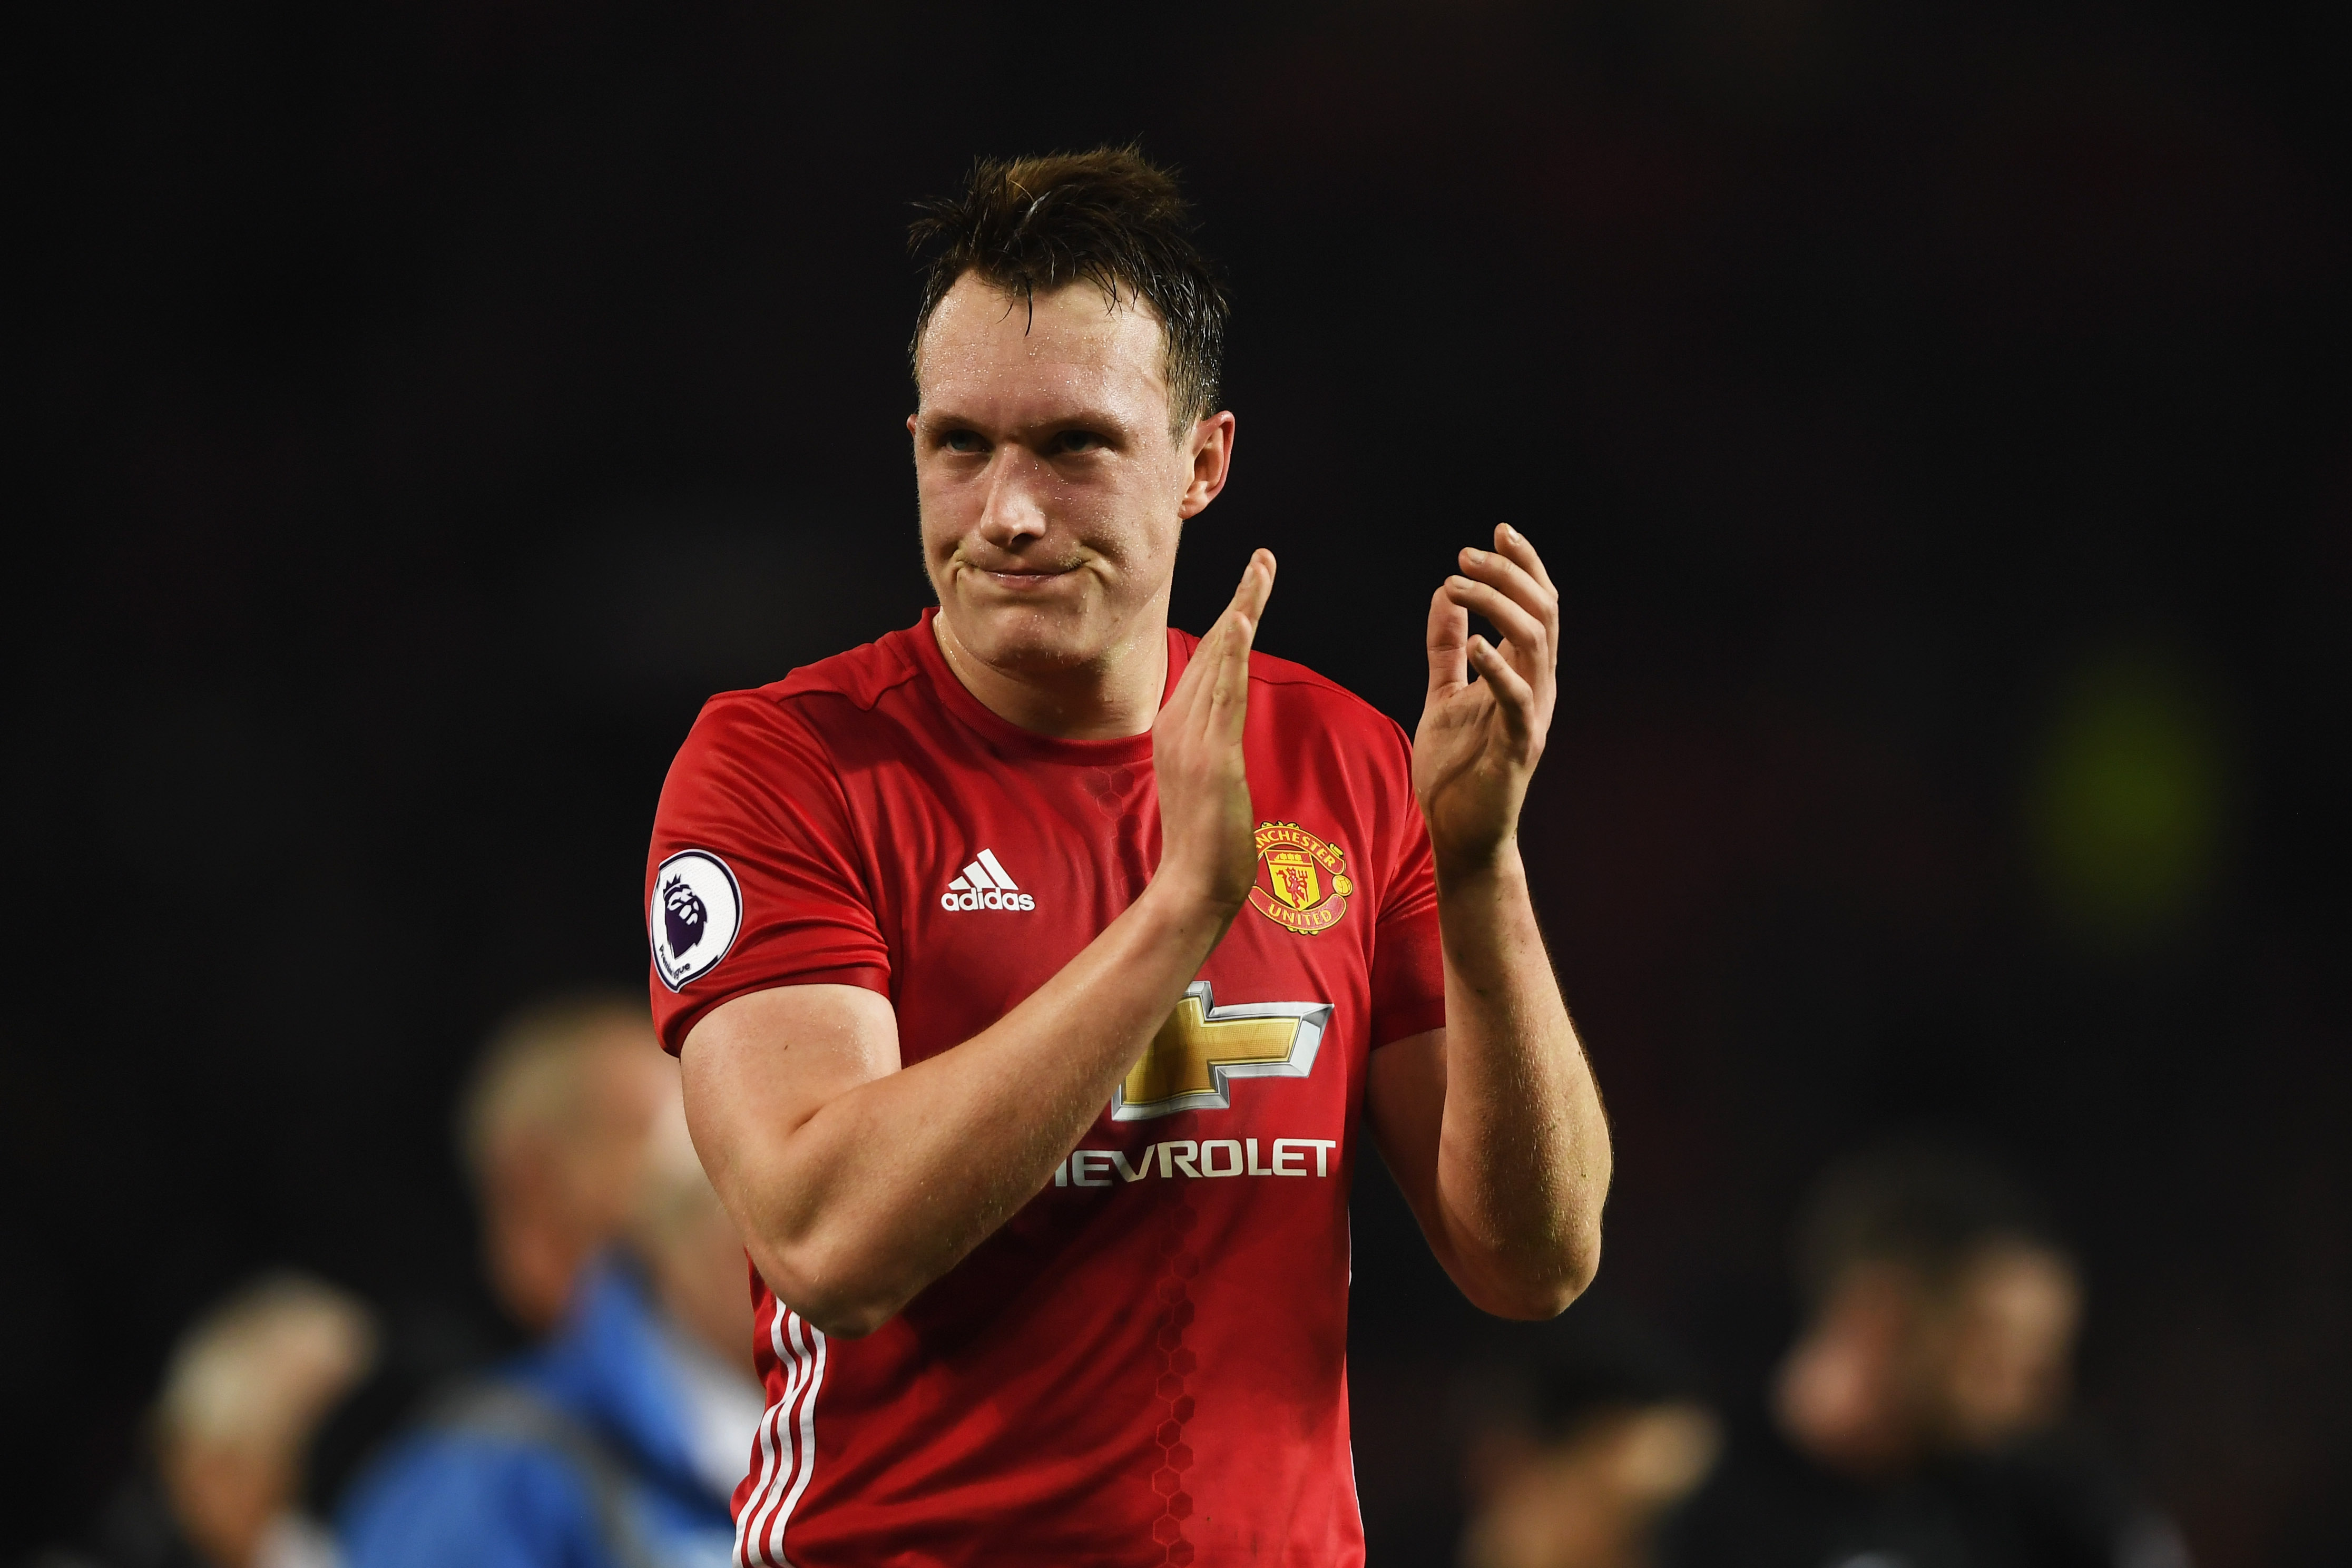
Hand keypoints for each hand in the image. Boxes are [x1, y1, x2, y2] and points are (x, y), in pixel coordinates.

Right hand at [1152, 549, 1275, 910]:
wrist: (1192, 886)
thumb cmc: (1205, 845)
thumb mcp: (1208, 784)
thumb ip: (1212, 753)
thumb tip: (1221, 739)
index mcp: (1179, 727)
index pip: (1209, 663)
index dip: (1229, 621)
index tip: (1250, 587)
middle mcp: (1178, 722)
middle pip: (1213, 648)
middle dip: (1241, 600)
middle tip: (1265, 558)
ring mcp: (1191, 737)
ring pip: (1219, 660)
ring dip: (1241, 610)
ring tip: (1261, 569)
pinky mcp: (1210, 754)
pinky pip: (1222, 693)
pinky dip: (1230, 652)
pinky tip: (1240, 619)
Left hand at [1415, 525, 1557, 876]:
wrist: (1458, 834)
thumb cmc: (1455, 769)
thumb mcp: (1443, 694)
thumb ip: (1445, 647)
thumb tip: (1444, 595)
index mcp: (1523, 673)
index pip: (1537, 605)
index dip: (1524, 564)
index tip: (1497, 530)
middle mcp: (1537, 688)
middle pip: (1543, 612)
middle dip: (1509, 574)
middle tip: (1465, 553)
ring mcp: (1531, 717)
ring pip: (1536, 643)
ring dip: (1499, 606)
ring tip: (1459, 585)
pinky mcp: (1518, 747)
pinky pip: (1519, 699)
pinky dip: (1499, 667)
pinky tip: (1475, 642)